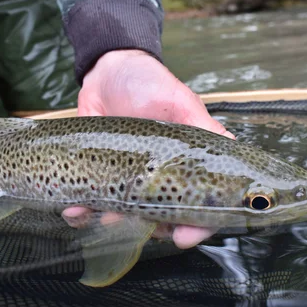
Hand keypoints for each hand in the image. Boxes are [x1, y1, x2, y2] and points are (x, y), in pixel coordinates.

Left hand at [62, 50, 234, 248]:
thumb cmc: (148, 83)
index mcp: (187, 163)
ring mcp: (129, 179)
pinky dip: (83, 212)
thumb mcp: (179, 102)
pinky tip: (76, 212)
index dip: (198, 225)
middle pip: (166, 218)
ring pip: (127, 217)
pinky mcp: (99, 174)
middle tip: (146, 230)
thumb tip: (230, 147)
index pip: (201, 204)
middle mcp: (160, 177)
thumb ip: (201, 126)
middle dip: (155, 230)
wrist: (105, 70)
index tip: (185, 236)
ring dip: (117, 223)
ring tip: (106, 217)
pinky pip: (92, 203)